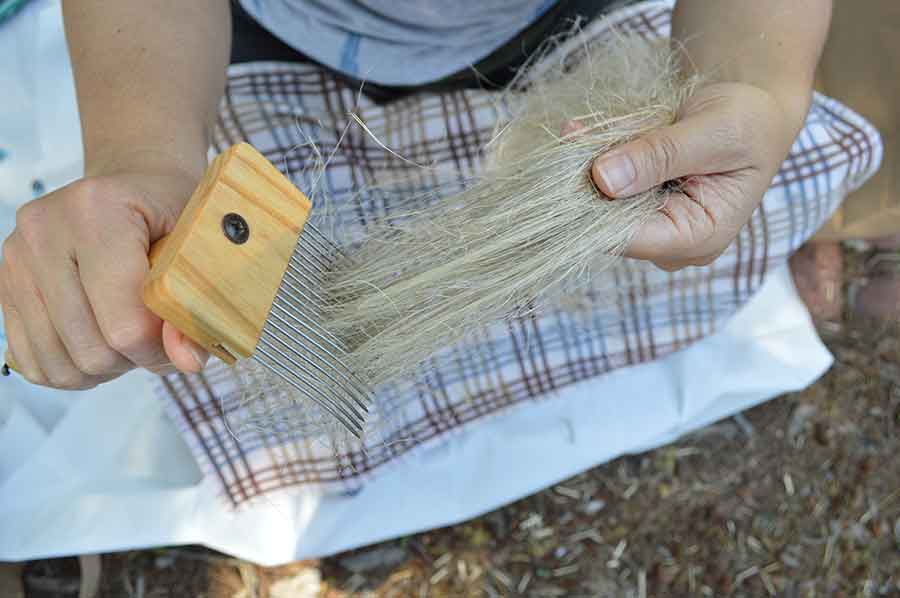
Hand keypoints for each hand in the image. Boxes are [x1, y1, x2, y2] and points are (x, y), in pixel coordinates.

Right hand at [0, 165, 208, 388]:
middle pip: (90, 350)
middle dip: (133, 359)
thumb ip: (195, 305)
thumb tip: (188, 361)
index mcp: (98, 213)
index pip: (124, 324)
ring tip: (129, 337)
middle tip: (155, 337)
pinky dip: (71, 368)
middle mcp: (44, 231)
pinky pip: (32, 360)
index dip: (159, 349)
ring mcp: (16, 258)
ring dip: (104, 368)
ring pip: (59, 364)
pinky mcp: (4, 283)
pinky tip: (99, 342)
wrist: (132, 186)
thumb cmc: (170, 211)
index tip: (177, 337)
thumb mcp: (198, 247)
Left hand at [590, 82, 805, 270]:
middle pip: (608, 223)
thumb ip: (661, 155)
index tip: (574, 166)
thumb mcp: (713, 132)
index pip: (629, 238)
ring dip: (585, 165)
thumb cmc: (749, 123)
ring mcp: (654, 227)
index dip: (595, 205)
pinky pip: (602, 190)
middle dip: (587, 179)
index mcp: (700, 237)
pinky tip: (578, 132)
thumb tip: (604, 179)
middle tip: (574, 133)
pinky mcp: (639, 210)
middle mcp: (673, 243)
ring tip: (577, 129)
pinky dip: (591, 160)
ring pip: (600, 204)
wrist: (753, 112)